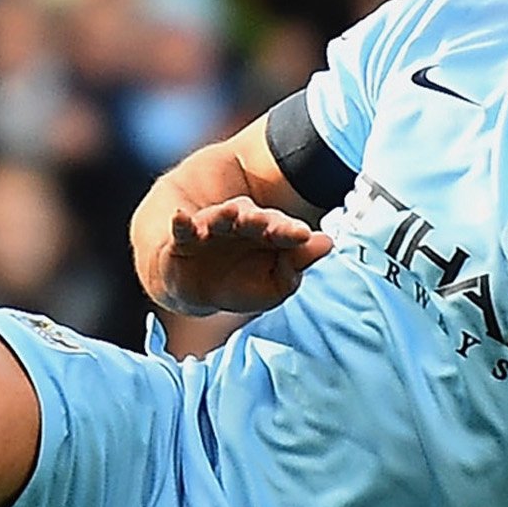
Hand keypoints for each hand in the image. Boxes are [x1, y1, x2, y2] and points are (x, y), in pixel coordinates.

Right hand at [153, 196, 330, 316]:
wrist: (198, 292)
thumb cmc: (241, 283)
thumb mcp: (274, 283)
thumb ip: (297, 264)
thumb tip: (327, 242)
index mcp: (267, 232)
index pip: (282, 229)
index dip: (291, 231)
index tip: (304, 236)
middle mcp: (240, 224)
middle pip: (251, 218)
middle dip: (258, 220)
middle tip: (265, 224)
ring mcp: (211, 228)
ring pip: (219, 218)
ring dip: (223, 216)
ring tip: (230, 213)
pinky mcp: (184, 239)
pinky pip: (182, 229)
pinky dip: (181, 222)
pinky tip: (180, 215)